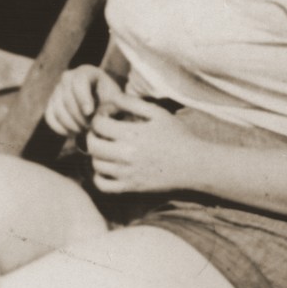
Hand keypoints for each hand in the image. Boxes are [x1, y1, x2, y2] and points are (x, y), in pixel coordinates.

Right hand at [44, 66, 123, 135]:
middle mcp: (68, 77)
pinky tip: (73, 133)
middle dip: (79, 117)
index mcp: (87, 72)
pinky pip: (50, 117)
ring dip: (71, 124)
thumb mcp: (116, 101)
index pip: (79, 81)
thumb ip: (111, 105)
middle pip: (67, 98)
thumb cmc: (112, 102)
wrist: (102, 105)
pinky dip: (60, 128)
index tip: (90, 113)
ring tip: (84, 131)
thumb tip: (99, 115)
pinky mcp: (51, 103)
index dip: (83, 97)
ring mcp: (57, 89)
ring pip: (58, 109)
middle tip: (90, 127)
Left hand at [85, 94, 201, 193]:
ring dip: (97, 154)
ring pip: (96, 164)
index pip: (98, 124)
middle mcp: (127, 154)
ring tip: (107, 148)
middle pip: (92, 144)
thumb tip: (111, 100)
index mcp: (133, 133)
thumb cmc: (177, 136)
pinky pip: (103, 185)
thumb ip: (132, 103)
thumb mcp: (158, 113)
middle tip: (103, 133)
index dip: (98, 117)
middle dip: (93, 135)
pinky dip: (99, 177)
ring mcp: (128, 173)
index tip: (107, 117)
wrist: (194, 165)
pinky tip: (108, 168)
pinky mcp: (131, 188)